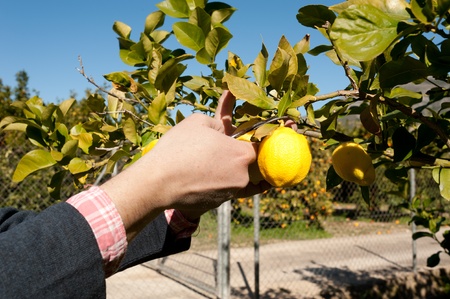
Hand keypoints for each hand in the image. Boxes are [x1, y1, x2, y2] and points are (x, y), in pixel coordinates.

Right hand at [100, 91, 259, 238]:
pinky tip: (204, 176)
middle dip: (237, 155)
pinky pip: (222, 189)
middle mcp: (242, 177)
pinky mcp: (217, 204)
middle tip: (221, 149)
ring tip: (205, 161)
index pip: (256, 145)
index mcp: (241, 154)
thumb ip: (220, 122)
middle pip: (246, 163)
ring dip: (226, 169)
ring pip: (234, 177)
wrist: (158, 182)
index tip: (246, 136)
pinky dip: (217, 182)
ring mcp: (230, 193)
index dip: (251, 139)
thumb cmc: (179, 148)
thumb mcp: (199, 122)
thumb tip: (225, 126)